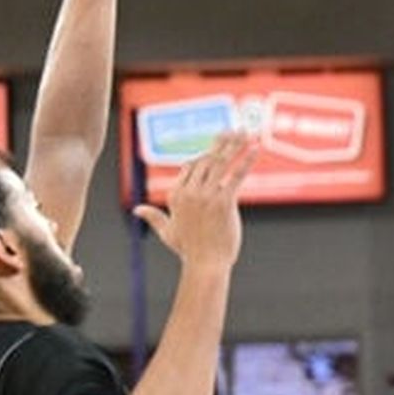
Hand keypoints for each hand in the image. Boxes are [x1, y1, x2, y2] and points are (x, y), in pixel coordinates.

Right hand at [134, 132, 260, 266]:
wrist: (206, 264)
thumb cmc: (189, 251)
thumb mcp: (167, 231)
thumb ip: (153, 217)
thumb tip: (137, 210)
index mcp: (176, 194)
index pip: (190, 166)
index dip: (206, 157)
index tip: (220, 148)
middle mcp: (189, 191)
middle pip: (206, 159)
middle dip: (222, 143)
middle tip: (234, 130)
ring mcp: (206, 195)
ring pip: (221, 162)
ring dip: (235, 144)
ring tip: (245, 131)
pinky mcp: (224, 201)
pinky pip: (236, 174)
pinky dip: (247, 159)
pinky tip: (256, 147)